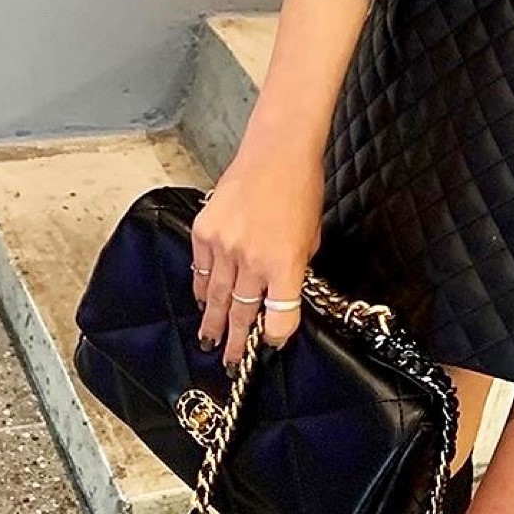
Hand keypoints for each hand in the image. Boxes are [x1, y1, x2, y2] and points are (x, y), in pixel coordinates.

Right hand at [190, 133, 325, 372]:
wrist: (276, 152)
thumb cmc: (301, 189)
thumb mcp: (312, 236)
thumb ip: (296, 268)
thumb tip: (281, 292)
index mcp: (285, 264)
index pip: (279, 317)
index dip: (276, 335)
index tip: (273, 342)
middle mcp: (252, 260)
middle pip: (242, 313)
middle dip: (237, 341)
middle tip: (230, 361)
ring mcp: (224, 246)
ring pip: (216, 297)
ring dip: (213, 320)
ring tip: (209, 339)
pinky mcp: (205, 231)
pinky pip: (201, 270)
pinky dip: (202, 287)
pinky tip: (204, 300)